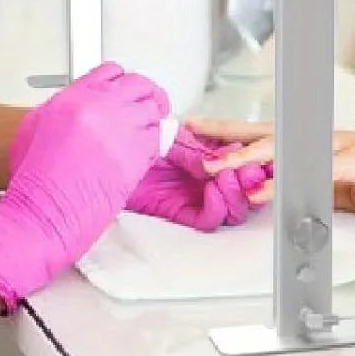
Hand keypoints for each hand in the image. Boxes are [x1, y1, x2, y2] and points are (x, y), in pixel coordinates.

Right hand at [0, 62, 166, 310]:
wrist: (44, 212)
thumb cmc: (35, 182)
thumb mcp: (33, 129)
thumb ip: (60, 110)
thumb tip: (77, 110)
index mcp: (72, 98)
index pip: (109, 71)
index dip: (120, 81)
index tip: (124, 90)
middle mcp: (99, 106)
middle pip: (138, 83)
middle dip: (145, 93)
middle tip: (148, 103)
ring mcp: (120, 127)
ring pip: (153, 108)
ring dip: (153, 118)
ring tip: (150, 127)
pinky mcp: (136, 153)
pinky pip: (158, 137)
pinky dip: (156, 142)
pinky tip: (148, 150)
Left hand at [124, 127, 268, 230]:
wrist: (101, 155)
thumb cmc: (129, 142)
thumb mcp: (168, 136)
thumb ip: (196, 145)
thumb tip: (226, 151)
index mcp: (202, 158)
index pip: (236, 165)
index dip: (249, 163)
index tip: (252, 154)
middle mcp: (201, 180)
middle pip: (240, 191)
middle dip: (249, 181)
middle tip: (250, 170)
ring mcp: (192, 197)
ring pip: (229, 208)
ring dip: (236, 193)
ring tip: (231, 177)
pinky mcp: (178, 213)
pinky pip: (207, 219)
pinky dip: (216, 207)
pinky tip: (213, 189)